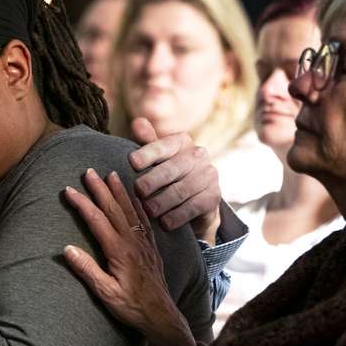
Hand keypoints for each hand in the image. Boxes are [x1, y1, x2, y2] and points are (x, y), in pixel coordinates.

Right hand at [63, 169, 195, 345]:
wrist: (161, 316)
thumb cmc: (131, 307)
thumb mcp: (105, 293)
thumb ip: (87, 270)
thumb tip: (67, 250)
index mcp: (119, 251)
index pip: (97, 220)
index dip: (82, 203)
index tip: (69, 190)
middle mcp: (133, 242)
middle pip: (114, 209)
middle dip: (100, 188)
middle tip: (88, 171)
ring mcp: (144, 243)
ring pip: (130, 210)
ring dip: (119, 191)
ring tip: (111, 174)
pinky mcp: (151, 248)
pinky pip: (145, 220)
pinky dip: (138, 204)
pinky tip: (135, 197)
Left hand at [128, 117, 221, 241]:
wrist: (194, 201)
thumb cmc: (166, 175)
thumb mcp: (155, 159)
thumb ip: (147, 142)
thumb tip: (138, 122)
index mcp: (181, 142)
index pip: (163, 145)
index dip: (147, 153)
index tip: (132, 162)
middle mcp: (198, 155)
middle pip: (172, 169)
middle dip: (152, 181)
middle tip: (138, 191)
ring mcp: (208, 176)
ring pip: (181, 190)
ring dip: (162, 202)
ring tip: (148, 210)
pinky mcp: (213, 197)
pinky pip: (193, 207)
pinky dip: (176, 216)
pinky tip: (164, 223)